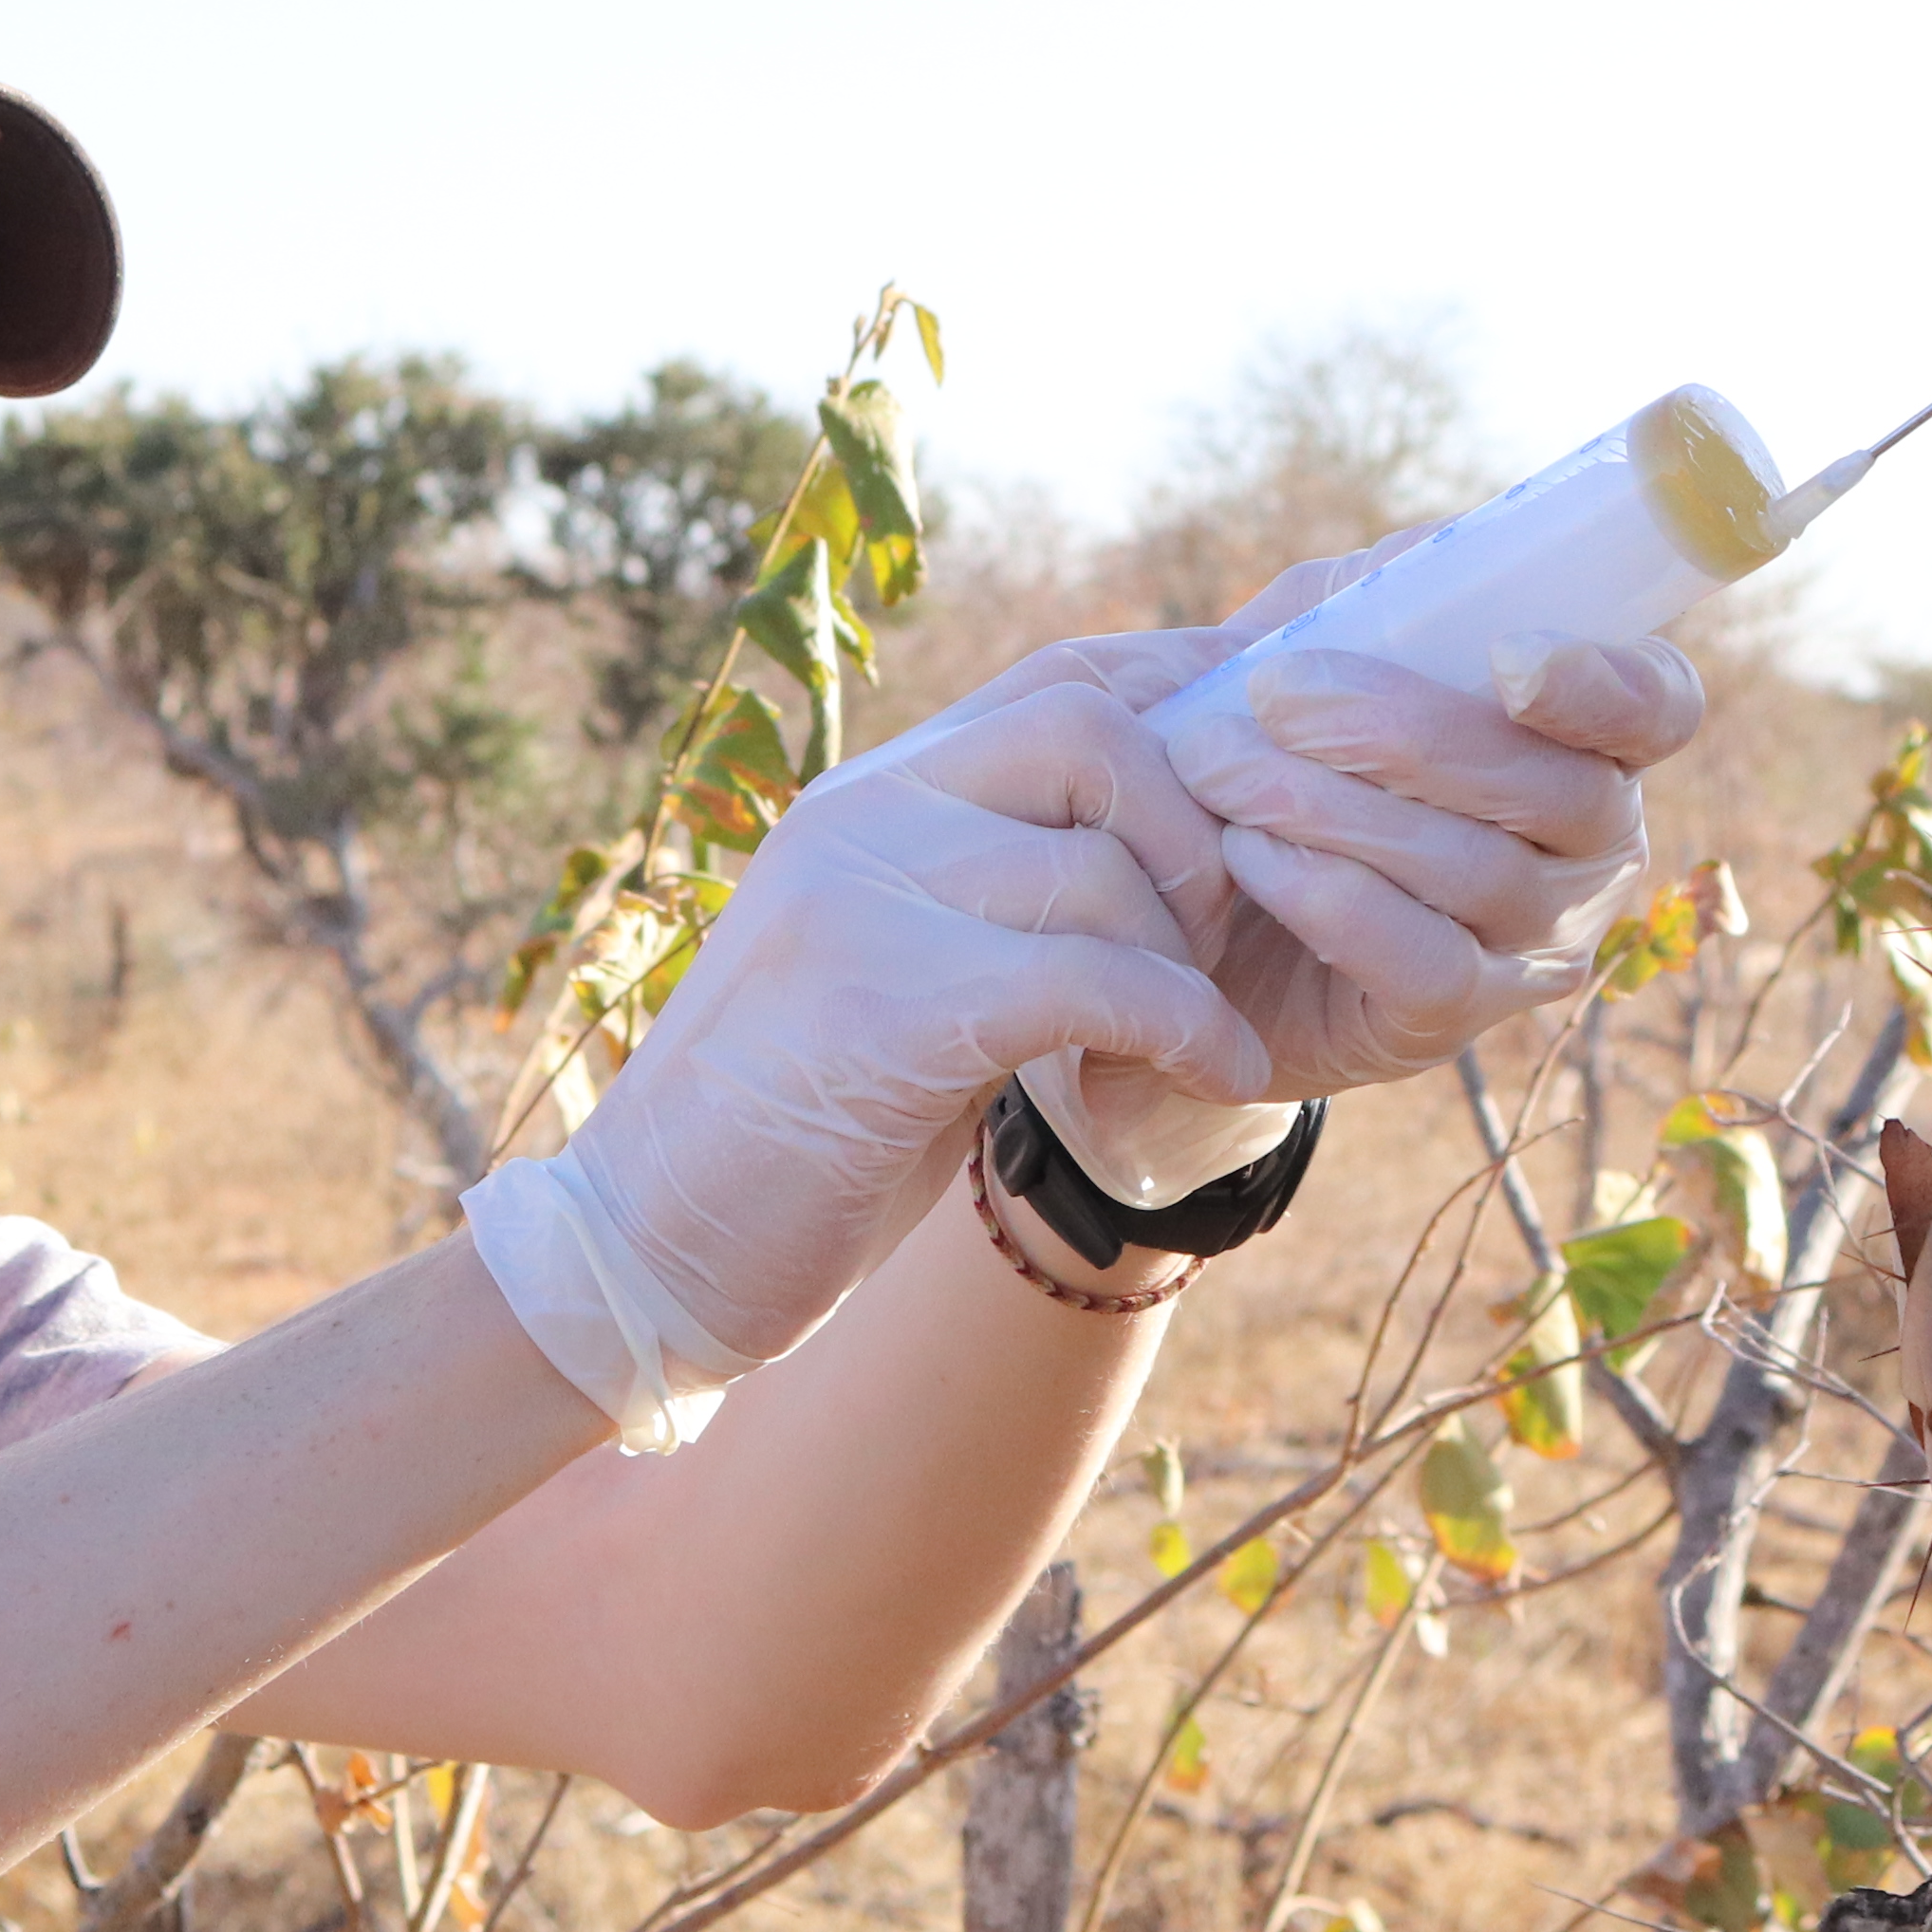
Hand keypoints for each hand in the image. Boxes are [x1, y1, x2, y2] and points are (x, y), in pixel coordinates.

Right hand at [468, 666, 1277, 1442]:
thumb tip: (1154, 869)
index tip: (1285, 762)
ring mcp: (862, 902)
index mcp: (869, 802)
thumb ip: (1000, 906)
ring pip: (1105, 861)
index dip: (1193, 696)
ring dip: (1193, 955)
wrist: (645, 1255)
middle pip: (1094, 725)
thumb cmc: (791, 1144)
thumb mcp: (902, 983)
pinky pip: (1094, 977)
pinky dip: (1186, 1028)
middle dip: (1202, 824)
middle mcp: (861, 819)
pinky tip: (1218, 1078)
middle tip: (1220, 940)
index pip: (1062, 676)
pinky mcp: (883, 1008)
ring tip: (1201, 1034)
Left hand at [1017, 564, 1704, 1198]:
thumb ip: (1377, 596)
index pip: (1655, 708)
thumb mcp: (1318, 648)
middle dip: (1404, 733)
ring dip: (1338, 810)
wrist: (1191, 917)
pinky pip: (1422, 964)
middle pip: (1552, 789)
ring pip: (1477, 871)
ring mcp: (1535, 945)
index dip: (1606, 685)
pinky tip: (1249, 854)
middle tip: (1274, 693)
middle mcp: (1591, 850)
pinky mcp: (1451, 1023)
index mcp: (1586, 740)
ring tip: (1220, 766)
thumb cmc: (1279, 752)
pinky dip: (1332, 901)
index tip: (1506, 659)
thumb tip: (1426, 555)